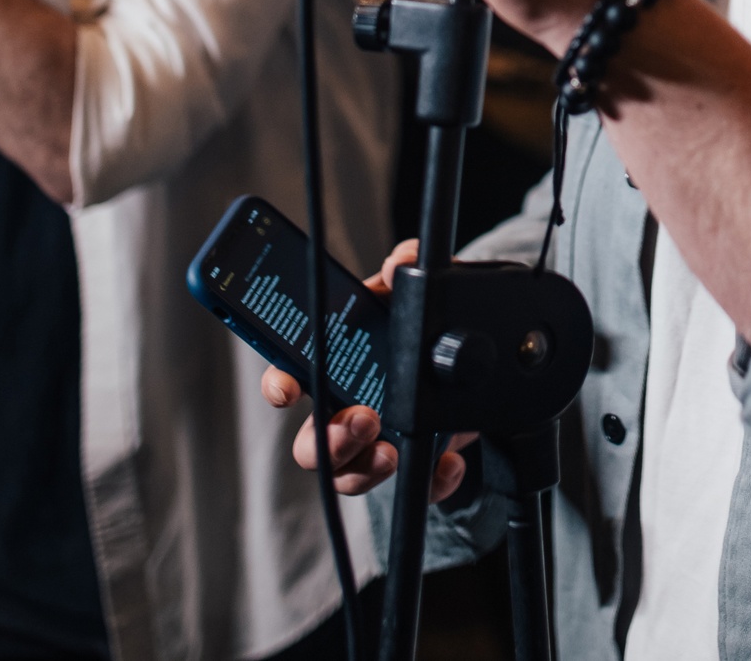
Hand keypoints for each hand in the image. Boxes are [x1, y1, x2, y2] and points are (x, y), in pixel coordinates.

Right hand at [260, 239, 473, 497]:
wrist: (471, 346)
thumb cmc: (419, 321)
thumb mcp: (415, 288)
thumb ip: (408, 265)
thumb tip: (401, 262)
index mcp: (334, 363)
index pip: (288, 377)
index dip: (279, 386)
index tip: (288, 392)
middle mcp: (346, 407)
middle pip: (313, 445)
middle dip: (330, 442)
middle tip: (363, 419)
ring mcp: (381, 438)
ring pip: (350, 476)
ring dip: (365, 469)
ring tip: (391, 451)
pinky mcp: (420, 459)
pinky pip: (417, 487)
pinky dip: (433, 480)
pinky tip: (449, 461)